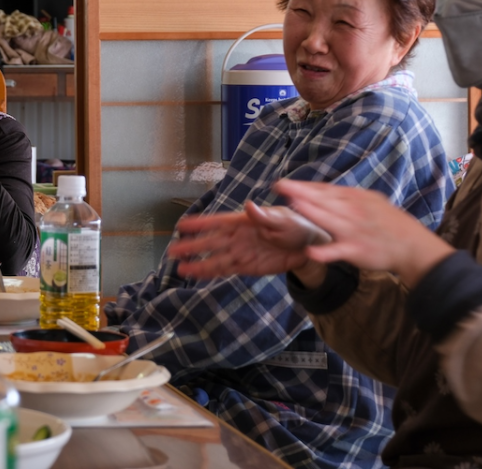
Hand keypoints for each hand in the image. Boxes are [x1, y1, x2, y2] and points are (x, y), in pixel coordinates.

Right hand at [168, 202, 322, 279]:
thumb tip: (249, 206)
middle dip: (192, 246)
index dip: (200, 223)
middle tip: (173, 251)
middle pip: (210, 242)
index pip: (217, 222)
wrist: (309, 247)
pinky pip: (225, 270)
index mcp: (244, 222)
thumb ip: (265, 216)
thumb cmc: (296, 226)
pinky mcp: (246, 267)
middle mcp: (237, 237)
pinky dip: (211, 273)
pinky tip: (197, 275)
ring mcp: (240, 252)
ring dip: (198, 264)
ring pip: (214, 258)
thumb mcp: (283, 219)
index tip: (182, 225)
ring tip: (180, 269)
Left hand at [273, 179, 453, 288]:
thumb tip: (325, 192)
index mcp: (356, 199)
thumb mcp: (371, 202)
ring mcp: (354, 231)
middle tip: (279, 186)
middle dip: (300, 192)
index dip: (304, 186)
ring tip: (292, 206)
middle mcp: (353, 212)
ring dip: (310, 212)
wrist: (413, 246)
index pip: (325, 190)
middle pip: (323, 200)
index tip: (284, 184)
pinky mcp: (357, 250)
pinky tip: (310, 251)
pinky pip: (339, 251)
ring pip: (329, 220)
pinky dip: (325, 252)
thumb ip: (348, 198)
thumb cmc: (390, 224)